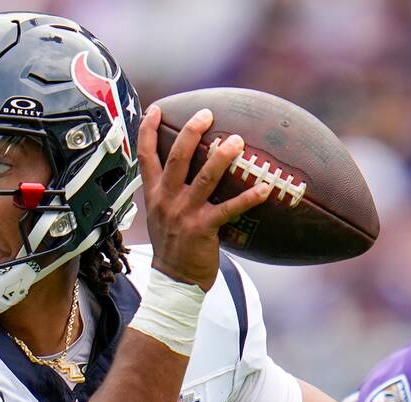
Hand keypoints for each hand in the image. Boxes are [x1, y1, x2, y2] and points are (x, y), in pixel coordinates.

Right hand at [137, 105, 271, 289]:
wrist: (173, 282)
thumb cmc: (172, 248)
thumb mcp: (159, 217)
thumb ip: (167, 194)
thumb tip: (183, 176)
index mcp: (154, 194)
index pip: (145, 156)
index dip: (148, 130)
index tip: (156, 109)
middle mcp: (167, 200)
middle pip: (177, 158)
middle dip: (191, 132)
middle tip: (207, 114)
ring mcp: (185, 214)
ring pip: (205, 178)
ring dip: (222, 157)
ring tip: (237, 140)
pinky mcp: (203, 229)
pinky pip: (230, 209)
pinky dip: (249, 197)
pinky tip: (265, 187)